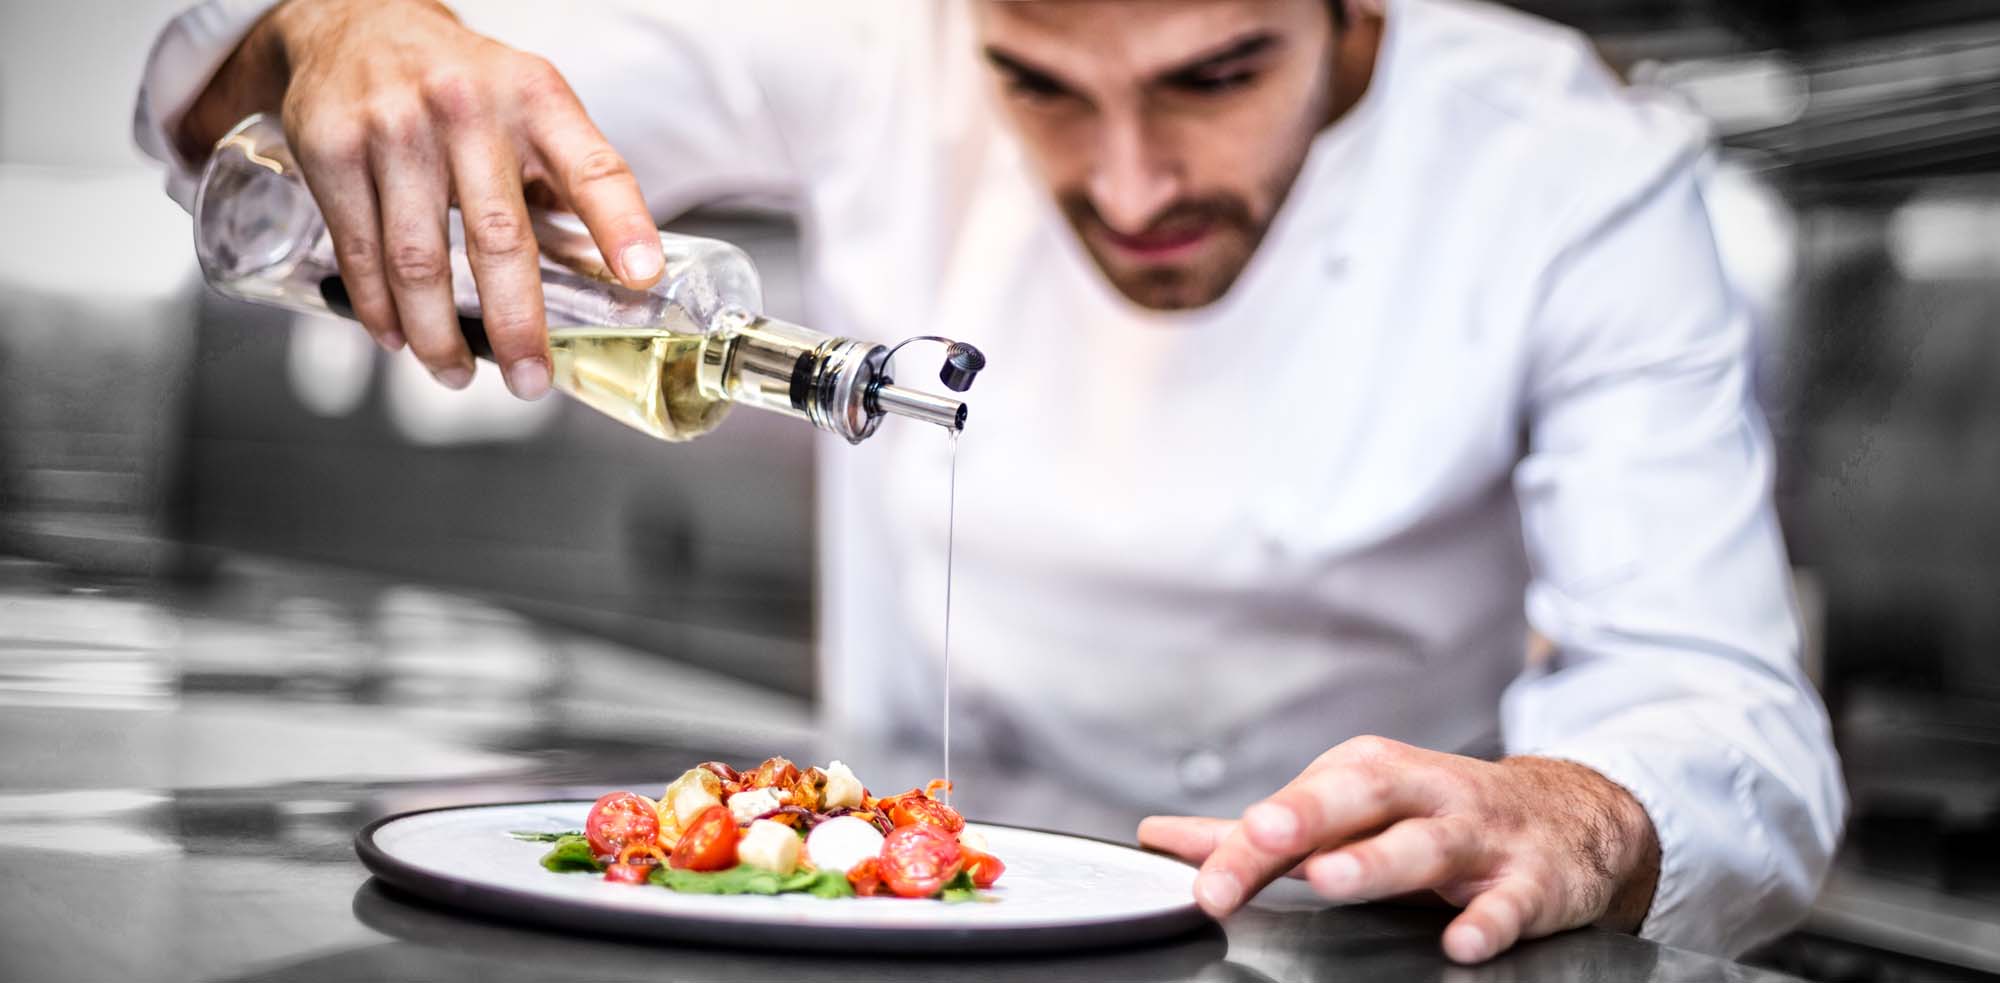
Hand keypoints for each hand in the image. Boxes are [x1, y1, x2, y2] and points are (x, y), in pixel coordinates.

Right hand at [180, 0, 662, 397]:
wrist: (356, 21)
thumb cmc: (463, 84)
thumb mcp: (532, 106)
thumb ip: (565, 181)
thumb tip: (611, 276)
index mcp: (536, 100)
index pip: (592, 166)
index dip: (621, 223)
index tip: (641, 275)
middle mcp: (467, 109)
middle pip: (499, 238)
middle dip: (517, 326)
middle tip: (530, 381)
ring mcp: (394, 128)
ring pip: (418, 262)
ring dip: (439, 336)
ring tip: (455, 374)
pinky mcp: (333, 148)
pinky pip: (360, 252)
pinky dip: (379, 310)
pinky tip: (397, 338)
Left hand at [1138, 737, 1660, 963]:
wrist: (1569, 816)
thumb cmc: (1436, 814)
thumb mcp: (1349, 811)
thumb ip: (1258, 834)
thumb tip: (1162, 839)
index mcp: (1365, 774)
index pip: (1294, 807)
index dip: (1242, 845)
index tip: (1201, 881)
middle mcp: (1420, 794)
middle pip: (1356, 796)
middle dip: (1303, 816)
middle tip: (1257, 839)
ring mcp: (1478, 835)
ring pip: (1426, 842)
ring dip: (1378, 860)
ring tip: (1332, 879)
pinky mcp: (1533, 879)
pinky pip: (1511, 900)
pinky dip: (1489, 918)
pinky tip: (1463, 941)